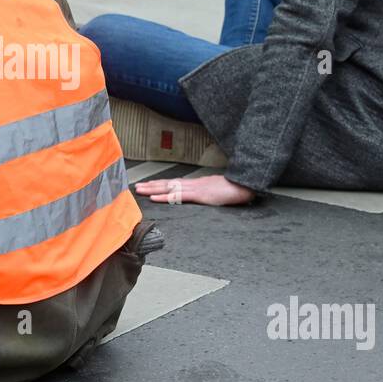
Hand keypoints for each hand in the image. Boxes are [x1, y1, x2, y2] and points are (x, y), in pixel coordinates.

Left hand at [134, 173, 255, 205]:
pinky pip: (178, 195)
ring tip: (140, 190)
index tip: (149, 185)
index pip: (175, 183)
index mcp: (197, 184)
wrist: (245, 185)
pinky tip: (154, 198)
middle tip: (137, 186)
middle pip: (168, 183)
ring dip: (153, 189)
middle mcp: (193, 184)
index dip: (161, 184)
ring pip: (169, 188)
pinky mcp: (199, 195)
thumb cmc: (234, 189)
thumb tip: (202, 197)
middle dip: (152, 185)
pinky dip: (164, 196)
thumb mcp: (218, 191)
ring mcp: (195, 188)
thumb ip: (208, 194)